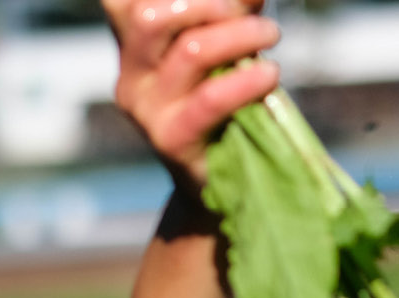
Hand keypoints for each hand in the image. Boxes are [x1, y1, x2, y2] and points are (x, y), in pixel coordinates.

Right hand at [102, 0, 282, 187]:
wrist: (222, 180)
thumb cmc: (223, 105)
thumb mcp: (219, 53)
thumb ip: (227, 16)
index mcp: (131, 46)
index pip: (128, 3)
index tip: (230, 0)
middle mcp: (130, 75)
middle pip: (151, 16)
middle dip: (209, 4)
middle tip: (247, 10)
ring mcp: (146, 110)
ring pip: (189, 51)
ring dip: (240, 35)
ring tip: (270, 34)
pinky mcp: (171, 140)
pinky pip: (210, 99)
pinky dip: (247, 81)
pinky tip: (270, 74)